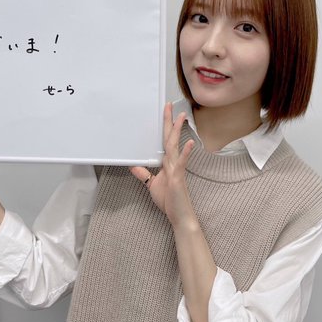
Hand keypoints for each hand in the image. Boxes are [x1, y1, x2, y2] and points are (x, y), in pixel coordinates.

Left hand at [130, 103, 195, 228]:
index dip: (164, 127)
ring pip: (175, 146)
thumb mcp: (151, 185)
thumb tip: (132, 166)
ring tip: (181, 116)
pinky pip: (182, 162)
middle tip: (169, 106)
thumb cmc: (169, 201)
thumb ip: (143, 174)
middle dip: (169, 122)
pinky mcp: (179, 177)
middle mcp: (173, 163)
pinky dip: (185, 152)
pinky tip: (189, 142)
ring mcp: (177, 169)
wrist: (179, 216)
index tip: (164, 114)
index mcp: (167, 163)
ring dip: (177, 131)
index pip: (164, 141)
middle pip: (170, 138)